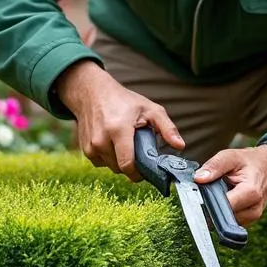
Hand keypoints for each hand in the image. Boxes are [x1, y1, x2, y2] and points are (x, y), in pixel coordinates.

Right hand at [57, 60, 183, 181]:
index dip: (139, 173)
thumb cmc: (124, 101)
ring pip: (111, 167)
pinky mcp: (85, 150)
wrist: (92, 93)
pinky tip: (114, 144)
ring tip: (127, 145)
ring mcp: (91, 146)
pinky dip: (110, 158)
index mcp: (118, 130)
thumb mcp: (150, 109)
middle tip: (140, 152)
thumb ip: (167, 128)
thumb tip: (180, 146)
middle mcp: (101, 140)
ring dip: (121, 162)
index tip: (148, 170)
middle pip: (121, 168)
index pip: (127, 164)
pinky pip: (102, 163)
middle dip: (133, 165)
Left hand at [193, 145, 266, 226]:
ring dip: (218, 210)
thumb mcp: (231, 156)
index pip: (223, 206)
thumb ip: (214, 166)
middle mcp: (254, 209)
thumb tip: (198, 179)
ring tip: (219, 194)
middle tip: (208, 192)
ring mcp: (253, 217)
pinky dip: (225, 212)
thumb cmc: (251, 161)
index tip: (197, 195)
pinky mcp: (249, 220)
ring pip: (225, 221)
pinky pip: (231, 221)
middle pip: (223, 216)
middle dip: (212, 206)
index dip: (207, 201)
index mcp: (251, 192)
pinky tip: (225, 200)